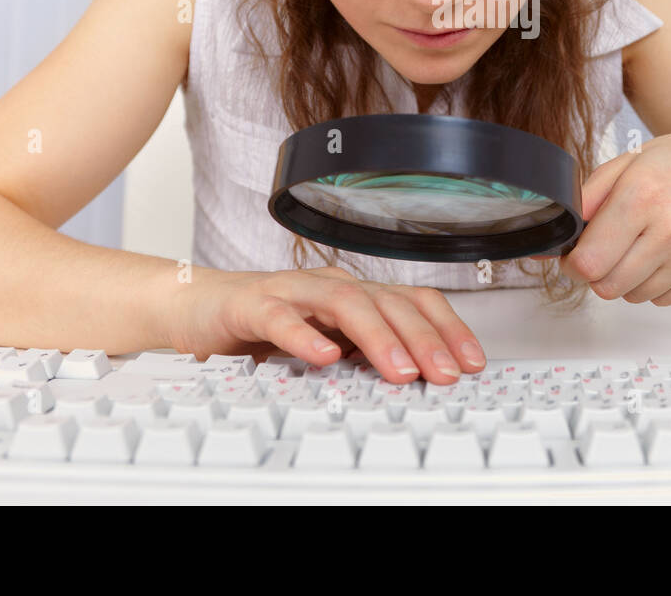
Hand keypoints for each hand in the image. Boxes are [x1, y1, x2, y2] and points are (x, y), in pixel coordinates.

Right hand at [164, 266, 486, 382]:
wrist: (198, 308)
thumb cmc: (267, 325)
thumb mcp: (329, 343)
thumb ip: (367, 356)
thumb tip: (421, 382)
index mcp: (356, 295)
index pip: (414, 302)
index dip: (447, 328)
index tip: (472, 363)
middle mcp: (330, 287)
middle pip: (388, 302)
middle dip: (424, 338)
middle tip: (446, 374)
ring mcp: (293, 293)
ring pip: (344, 304)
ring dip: (378, 337)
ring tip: (399, 369)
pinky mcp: (252, 305)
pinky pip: (281, 318)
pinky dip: (304, 336)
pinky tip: (323, 357)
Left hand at [535, 129, 670, 305]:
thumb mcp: (629, 161)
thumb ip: (588, 197)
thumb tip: (558, 235)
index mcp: (643, 195)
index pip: (590, 261)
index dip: (573, 263)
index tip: (574, 256)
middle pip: (608, 286)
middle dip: (597, 273)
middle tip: (606, 250)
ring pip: (634, 296)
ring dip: (627, 279)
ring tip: (641, 245)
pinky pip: (663, 300)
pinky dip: (655, 284)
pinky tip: (664, 254)